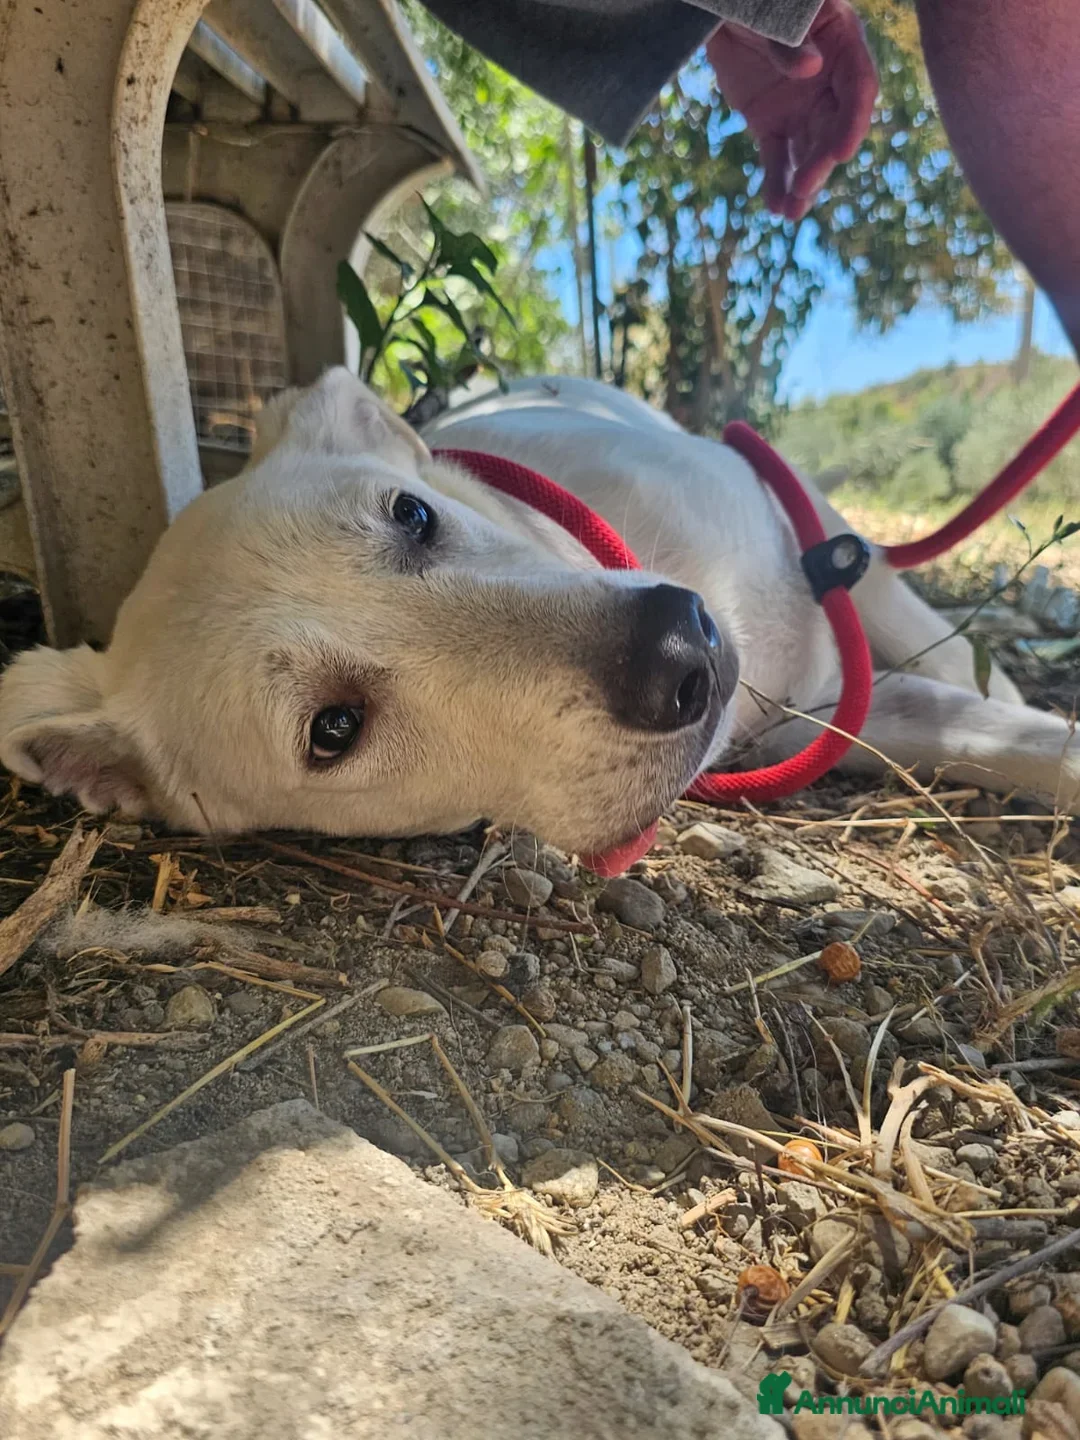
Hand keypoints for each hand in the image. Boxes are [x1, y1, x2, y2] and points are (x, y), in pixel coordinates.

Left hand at [706, 0, 877, 220]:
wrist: (723, 11)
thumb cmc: (756, 1)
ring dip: (802, 183)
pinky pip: (777, 158)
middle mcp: (829, 82)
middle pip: (833, 128)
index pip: (858, 89)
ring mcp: (802, 106)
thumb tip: (812, 69)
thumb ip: (790, 42)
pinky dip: (775, 183)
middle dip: (821, 161)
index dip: (852, 122)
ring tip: (791, 212)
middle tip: (804, 189)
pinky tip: (776, 207)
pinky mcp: (772, 124)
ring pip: (808, 151)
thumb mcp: (772, 13)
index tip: (841, 154)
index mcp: (842, 45)